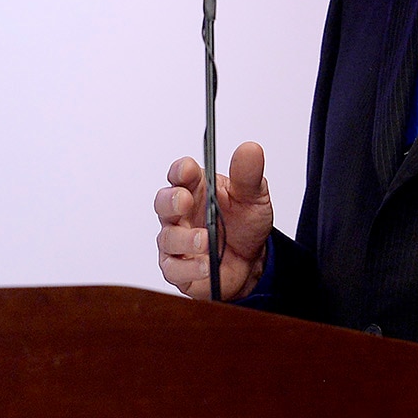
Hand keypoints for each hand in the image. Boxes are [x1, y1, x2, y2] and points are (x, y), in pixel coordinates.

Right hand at [155, 142, 273, 300]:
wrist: (253, 261)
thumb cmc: (245, 223)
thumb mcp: (254, 197)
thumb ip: (248, 175)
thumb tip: (250, 149)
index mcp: (196, 188)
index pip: (180, 173)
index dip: (181, 170)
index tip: (189, 169)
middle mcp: (181, 213)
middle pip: (163, 202)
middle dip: (171, 200)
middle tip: (184, 201)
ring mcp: (177, 241)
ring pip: (168, 237)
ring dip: (186, 239)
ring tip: (206, 240)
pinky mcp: (178, 268)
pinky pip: (174, 268)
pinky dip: (189, 267)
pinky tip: (205, 265)